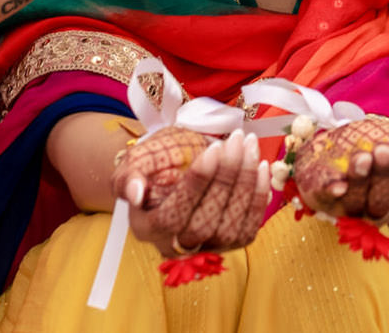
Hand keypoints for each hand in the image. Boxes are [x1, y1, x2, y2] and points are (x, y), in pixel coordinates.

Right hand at [114, 127, 272, 254]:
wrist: (171, 170)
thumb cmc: (150, 166)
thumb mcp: (131, 164)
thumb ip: (127, 178)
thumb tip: (136, 193)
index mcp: (147, 227)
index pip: (173, 216)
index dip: (196, 184)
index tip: (214, 148)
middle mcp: (175, 246)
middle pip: (205, 224)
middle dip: (226, 179)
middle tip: (237, 140)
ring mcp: (204, 248)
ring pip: (230, 229)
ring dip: (246, 185)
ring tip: (250, 146)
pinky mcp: (229, 244)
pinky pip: (248, 229)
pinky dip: (258, 199)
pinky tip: (261, 167)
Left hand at [293, 115, 388, 228]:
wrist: (352, 128)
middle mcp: (373, 211)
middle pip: (380, 205)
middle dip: (383, 177)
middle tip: (386, 149)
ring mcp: (345, 205)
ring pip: (354, 203)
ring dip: (360, 180)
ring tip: (364, 155)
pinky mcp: (320, 194)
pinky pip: (324, 198)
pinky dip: (330, 192)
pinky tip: (336, 184)